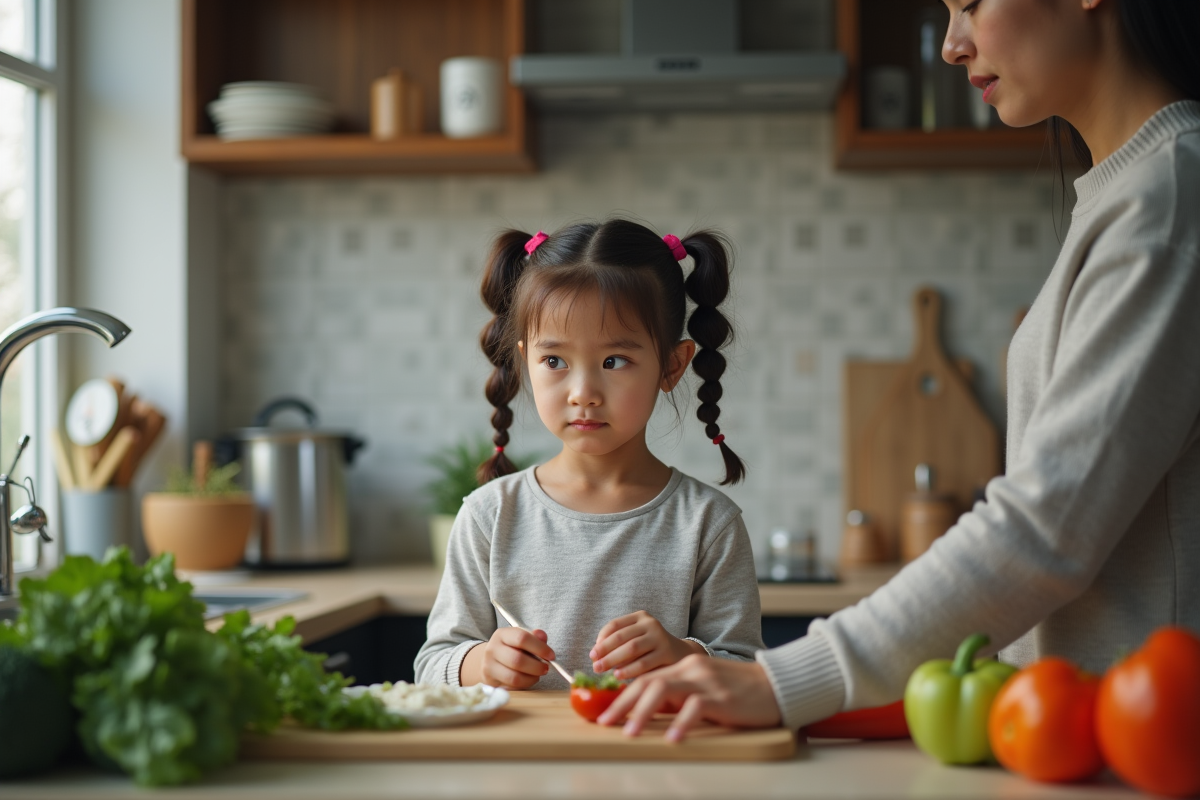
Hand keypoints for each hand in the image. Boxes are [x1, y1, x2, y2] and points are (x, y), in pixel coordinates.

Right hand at [463, 627, 555, 689]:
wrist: (490, 660)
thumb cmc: (511, 648)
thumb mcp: (521, 638)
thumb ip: (534, 637)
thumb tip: (542, 636)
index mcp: (502, 634)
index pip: (522, 638)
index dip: (539, 648)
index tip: (551, 655)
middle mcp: (493, 649)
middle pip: (517, 660)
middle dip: (536, 666)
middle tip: (546, 668)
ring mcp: (490, 666)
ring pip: (514, 677)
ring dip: (531, 677)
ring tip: (537, 674)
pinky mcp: (491, 681)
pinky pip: (511, 686)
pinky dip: (525, 684)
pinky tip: (529, 679)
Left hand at [589, 610, 704, 679]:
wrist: (681, 655)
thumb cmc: (651, 650)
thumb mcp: (636, 640)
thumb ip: (619, 645)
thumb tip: (595, 657)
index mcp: (640, 617)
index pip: (615, 625)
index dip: (601, 639)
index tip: (593, 654)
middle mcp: (651, 624)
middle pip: (621, 636)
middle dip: (604, 651)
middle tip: (594, 665)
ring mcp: (660, 637)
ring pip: (632, 648)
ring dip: (613, 660)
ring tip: (601, 670)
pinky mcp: (667, 652)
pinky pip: (644, 662)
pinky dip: (629, 669)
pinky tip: (618, 675)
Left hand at [596, 654, 783, 741]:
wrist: (776, 683)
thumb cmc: (739, 691)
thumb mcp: (704, 688)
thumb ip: (680, 695)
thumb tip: (651, 711)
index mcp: (685, 667)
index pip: (646, 678)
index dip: (623, 696)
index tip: (606, 714)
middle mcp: (691, 670)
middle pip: (648, 682)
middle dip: (623, 703)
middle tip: (605, 722)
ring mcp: (706, 682)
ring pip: (664, 690)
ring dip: (642, 712)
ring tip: (629, 733)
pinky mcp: (723, 698)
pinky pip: (696, 707)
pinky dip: (682, 723)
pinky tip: (672, 738)